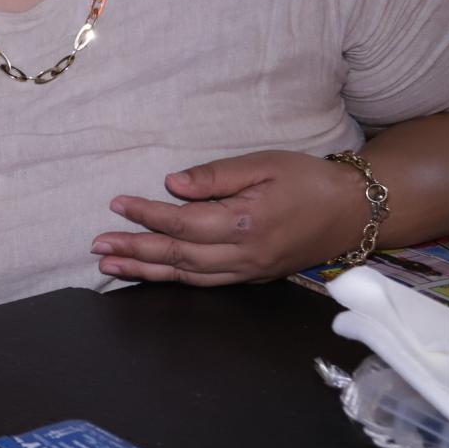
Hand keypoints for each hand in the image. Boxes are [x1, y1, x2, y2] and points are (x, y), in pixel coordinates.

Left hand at [91, 150, 362, 285]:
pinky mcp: (252, 278)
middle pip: (178, 256)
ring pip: (187, 275)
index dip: (147, 214)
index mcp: (245, 223)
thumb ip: (215, 176)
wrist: (352, 212)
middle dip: (134, 250)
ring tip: (109, 266)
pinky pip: (205, 283)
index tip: (116, 204)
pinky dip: (174, 280)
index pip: (183, 223)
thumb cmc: (307, 180)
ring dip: (146, 271)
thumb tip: (171, 184)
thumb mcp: (263, 164)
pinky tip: (151, 275)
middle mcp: (244, 255)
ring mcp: (248, 272)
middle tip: (96, 245)